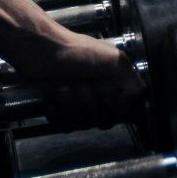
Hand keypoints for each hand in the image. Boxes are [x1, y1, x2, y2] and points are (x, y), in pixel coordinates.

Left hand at [4, 30, 146, 129]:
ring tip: (63, 88)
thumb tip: (135, 103)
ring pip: (82, 124)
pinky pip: (65, 127)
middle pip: (102, 121)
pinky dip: (58, 115)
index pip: (121, 113)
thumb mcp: (115, 60)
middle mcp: (99, 95)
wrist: (41, 51)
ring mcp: (78, 103)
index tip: (104, 94)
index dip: (112, 108)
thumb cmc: (77, 51)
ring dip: (71, 108)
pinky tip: (53, 102)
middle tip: (80, 86)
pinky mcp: (60, 109)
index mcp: (114, 85)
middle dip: (89, 105)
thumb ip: (134, 84)